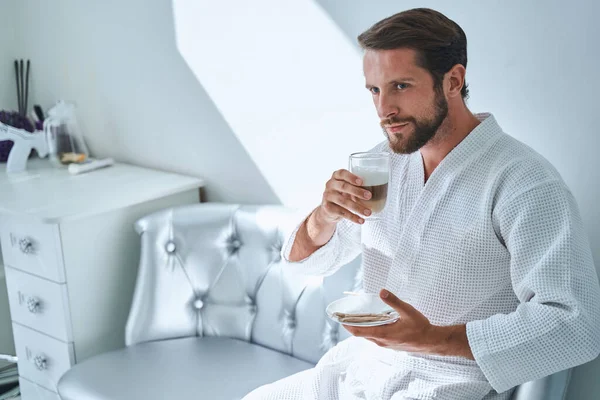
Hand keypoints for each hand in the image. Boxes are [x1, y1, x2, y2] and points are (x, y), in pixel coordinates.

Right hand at [317, 169, 371, 224]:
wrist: (328, 209)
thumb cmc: (342, 194)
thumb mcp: (347, 188)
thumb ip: (357, 186)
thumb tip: (378, 189)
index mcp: (336, 176)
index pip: (342, 173)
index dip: (351, 177)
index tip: (361, 182)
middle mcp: (330, 185)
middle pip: (343, 186)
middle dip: (357, 192)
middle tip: (369, 196)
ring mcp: (327, 196)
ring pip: (343, 201)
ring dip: (357, 208)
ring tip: (368, 212)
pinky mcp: (327, 207)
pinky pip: (341, 212)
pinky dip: (353, 217)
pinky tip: (361, 220)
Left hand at [343, 289, 473, 358]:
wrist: (431, 342)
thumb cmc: (420, 327)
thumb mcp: (408, 311)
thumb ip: (394, 301)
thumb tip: (382, 291)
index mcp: (383, 334)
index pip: (358, 331)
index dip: (347, 325)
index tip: (339, 318)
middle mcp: (381, 341)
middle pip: (361, 333)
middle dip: (351, 324)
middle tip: (344, 314)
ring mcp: (385, 344)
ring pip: (368, 335)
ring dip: (360, 327)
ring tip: (355, 315)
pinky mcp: (389, 344)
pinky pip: (374, 337)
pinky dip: (369, 329)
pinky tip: (371, 321)